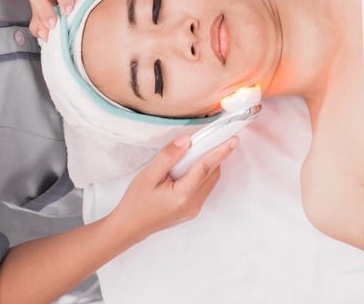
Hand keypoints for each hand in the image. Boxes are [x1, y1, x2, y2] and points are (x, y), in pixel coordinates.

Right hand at [113, 135, 238, 238]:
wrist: (130, 226)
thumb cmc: (136, 202)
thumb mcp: (147, 176)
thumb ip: (168, 156)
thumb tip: (187, 140)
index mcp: (182, 196)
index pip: (206, 168)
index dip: (220, 152)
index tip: (233, 139)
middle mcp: (193, 204)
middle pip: (212, 174)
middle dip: (215, 155)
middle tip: (214, 137)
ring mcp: (194, 209)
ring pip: (210, 180)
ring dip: (209, 164)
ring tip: (198, 150)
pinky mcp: (193, 209)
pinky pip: (204, 187)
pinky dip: (202, 173)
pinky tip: (191, 165)